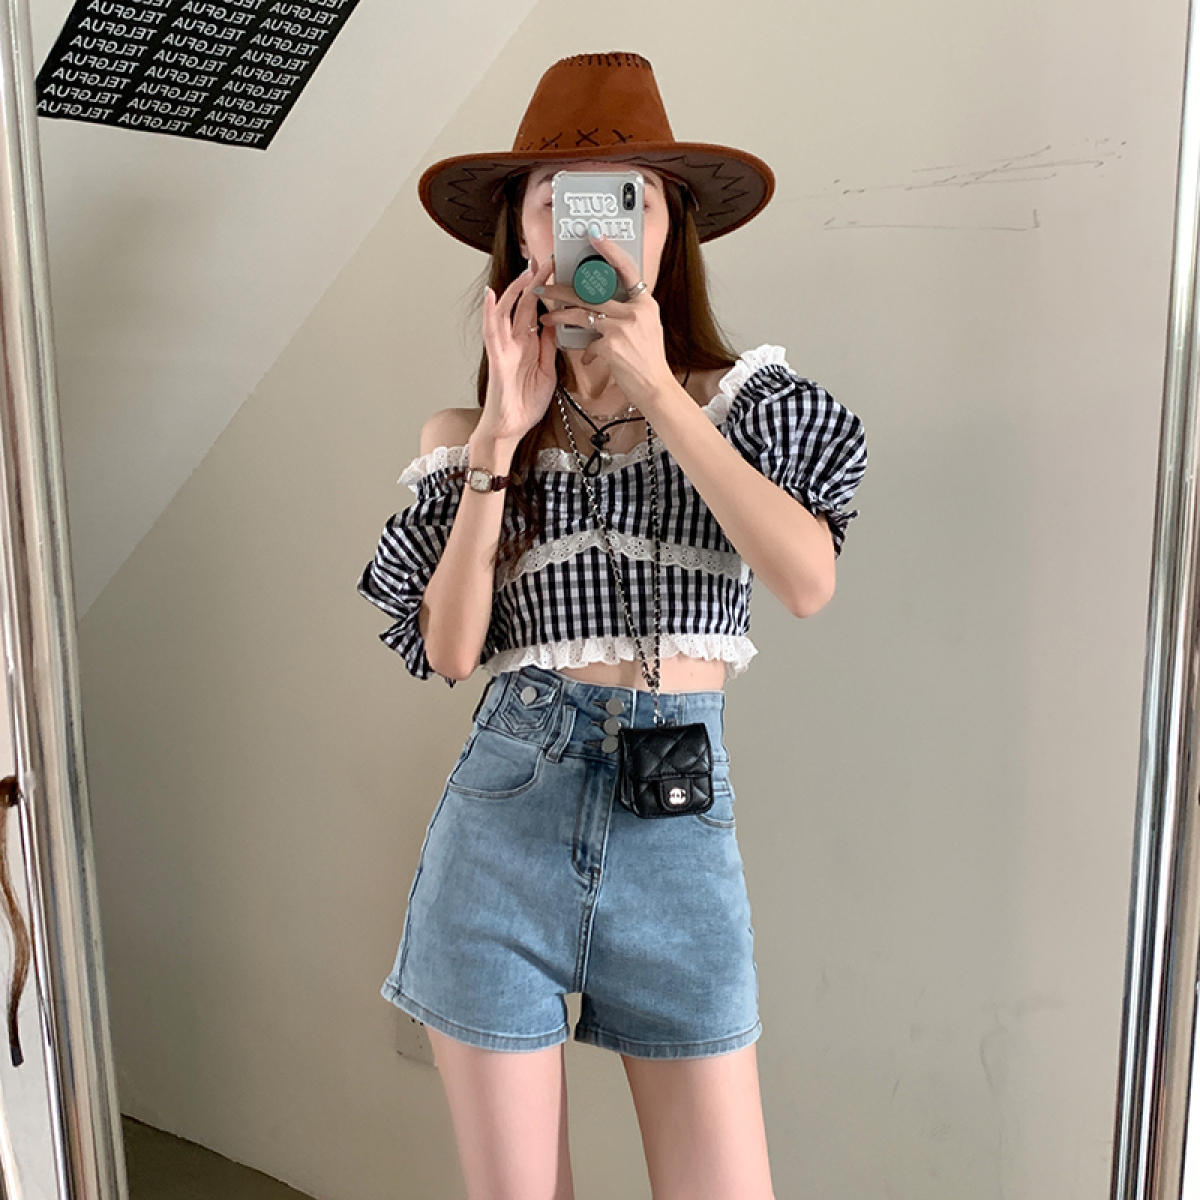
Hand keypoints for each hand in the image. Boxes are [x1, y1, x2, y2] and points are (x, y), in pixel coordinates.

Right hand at [478, 255, 557, 445]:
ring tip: (527, 269)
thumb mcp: (548, 370)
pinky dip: (490, 312)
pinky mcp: (497, 359)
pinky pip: (491, 332)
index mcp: (529, 343)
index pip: (538, 309)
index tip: (560, 270)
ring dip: (516, 289)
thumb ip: (550, 347)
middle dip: (535, 281)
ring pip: (507, 310)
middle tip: (548, 259)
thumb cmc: (525, 402)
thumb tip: (557, 323)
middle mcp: (515, 341)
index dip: (547, 289)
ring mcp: (504, 347)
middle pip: (524, 303)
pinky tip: (491, 294)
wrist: (511, 428)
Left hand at [536, 232, 675, 411]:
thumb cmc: (649, 362)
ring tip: (546, 317)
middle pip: (591, 292)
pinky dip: (587, 353)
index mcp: (644, 304)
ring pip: (582, 314)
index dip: (610, 251)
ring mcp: (623, 326)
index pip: (626, 269)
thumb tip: (604, 308)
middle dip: (562, 290)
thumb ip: (628, 314)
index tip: (594, 235)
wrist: (657, 388)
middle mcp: (635, 311)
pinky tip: (589, 359)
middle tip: (543, 287)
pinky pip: (589, 344)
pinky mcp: (612, 344)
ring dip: (559, 316)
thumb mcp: (646, 329)